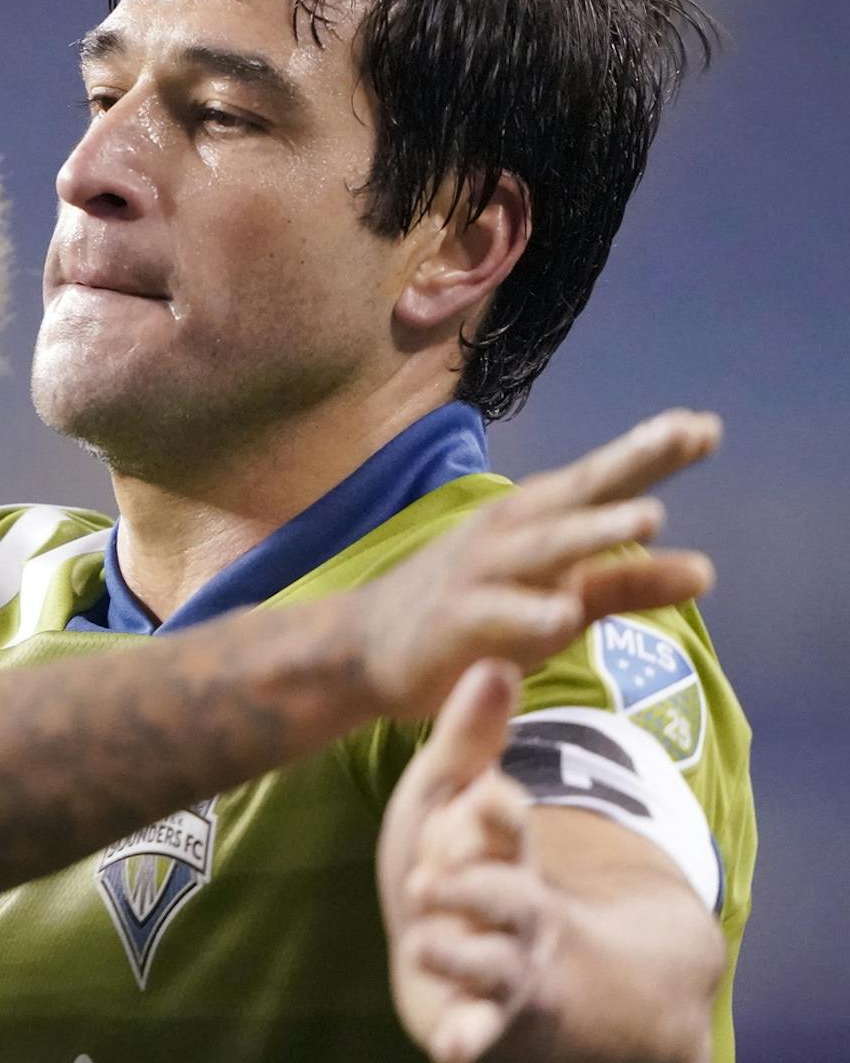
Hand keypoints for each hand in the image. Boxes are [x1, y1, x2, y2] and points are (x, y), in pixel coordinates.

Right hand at [358, 409, 718, 719]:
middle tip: (685, 433)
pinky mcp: (454, 621)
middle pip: (578, 495)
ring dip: (593, 530)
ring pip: (543, 548)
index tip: (706, 427)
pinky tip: (563, 615)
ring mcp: (479, 574)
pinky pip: (496, 615)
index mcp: (537, 522)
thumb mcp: (559, 597)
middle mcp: (510, 535)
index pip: (602, 482)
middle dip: (630, 463)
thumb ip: (626, 583)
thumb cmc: (474, 613)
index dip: (652, 453)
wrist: (365, 645)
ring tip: (649, 517)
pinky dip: (529, 611)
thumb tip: (706, 570)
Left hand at [379, 661, 551, 1061]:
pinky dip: (469, 1040)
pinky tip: (452, 1048)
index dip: (496, 815)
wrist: (490, 955)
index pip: (508, 827)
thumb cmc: (460, 861)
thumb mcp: (453, 798)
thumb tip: (493, 662)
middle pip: (507, 895)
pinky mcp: (483, 1020)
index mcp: (503, 852)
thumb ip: (470, 740)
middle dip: (477, 886)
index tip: (487, 796)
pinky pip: (481, 1034)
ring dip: (463, 954)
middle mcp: (513, 909)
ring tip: (429, 942)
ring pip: (494, 963)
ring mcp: (504, 968)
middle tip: (430, 880)